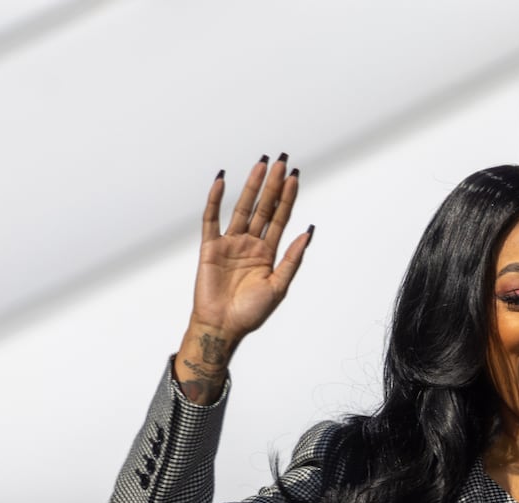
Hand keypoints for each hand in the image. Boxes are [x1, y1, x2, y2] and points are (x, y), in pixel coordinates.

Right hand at [192, 153, 311, 341]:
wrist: (223, 326)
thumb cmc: (251, 312)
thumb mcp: (279, 286)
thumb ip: (292, 259)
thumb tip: (308, 232)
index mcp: (268, 253)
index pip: (280, 218)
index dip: (287, 197)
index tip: (294, 176)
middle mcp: (250, 243)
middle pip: (264, 207)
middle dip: (273, 184)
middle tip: (281, 160)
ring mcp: (230, 243)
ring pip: (242, 207)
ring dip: (251, 186)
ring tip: (261, 164)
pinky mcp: (210, 247)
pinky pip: (211, 219)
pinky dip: (215, 199)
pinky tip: (222, 180)